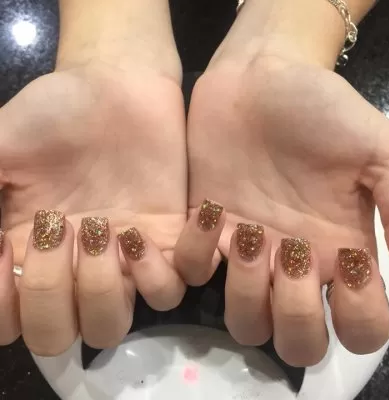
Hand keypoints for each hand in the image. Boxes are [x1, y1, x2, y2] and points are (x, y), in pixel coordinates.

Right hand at [0, 0, 186, 354]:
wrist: (117, 88)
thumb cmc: (56, 113)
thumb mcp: (2, 144)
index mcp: (27, 252)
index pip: (10, 322)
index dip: (2, 305)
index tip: (6, 245)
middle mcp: (74, 269)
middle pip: (60, 336)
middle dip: (51, 294)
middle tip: (62, 230)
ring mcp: (124, 262)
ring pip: (113, 325)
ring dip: (103, 290)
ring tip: (108, 230)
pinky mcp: (170, 244)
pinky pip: (174, 289)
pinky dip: (159, 273)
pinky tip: (141, 231)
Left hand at [179, 0, 388, 366]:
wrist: (259, 79)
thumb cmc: (320, 110)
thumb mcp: (377, 148)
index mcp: (341, 251)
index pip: (360, 327)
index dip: (359, 318)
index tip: (349, 264)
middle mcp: (293, 267)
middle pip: (297, 342)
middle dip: (296, 316)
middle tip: (291, 253)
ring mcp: (245, 255)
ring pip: (245, 324)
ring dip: (248, 292)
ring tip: (249, 234)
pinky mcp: (203, 234)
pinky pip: (193, 275)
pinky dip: (198, 257)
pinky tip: (213, 215)